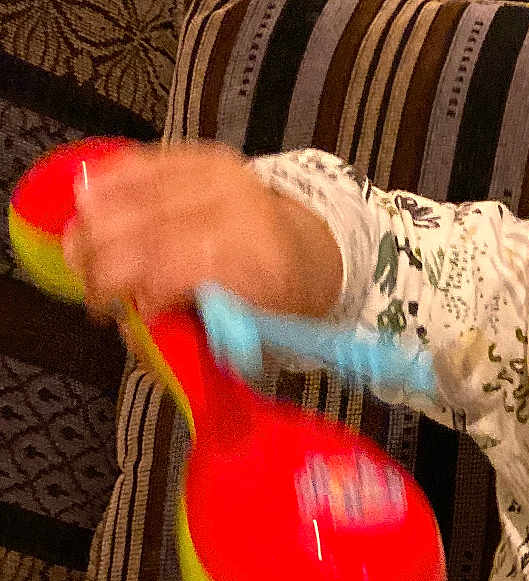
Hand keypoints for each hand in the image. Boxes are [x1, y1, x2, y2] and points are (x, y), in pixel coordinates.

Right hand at [59, 140, 342, 321]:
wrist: (309, 248)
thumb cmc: (278, 299)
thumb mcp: (252, 331)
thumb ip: (196, 332)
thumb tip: (135, 331)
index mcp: (260, 263)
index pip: (181, 266)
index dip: (136, 285)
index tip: (110, 307)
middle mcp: (242, 210)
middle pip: (153, 226)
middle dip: (105, 255)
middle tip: (82, 283)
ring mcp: (224, 177)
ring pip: (142, 192)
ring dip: (97, 221)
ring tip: (74, 250)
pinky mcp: (207, 156)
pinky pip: (147, 162)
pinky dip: (110, 182)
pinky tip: (86, 203)